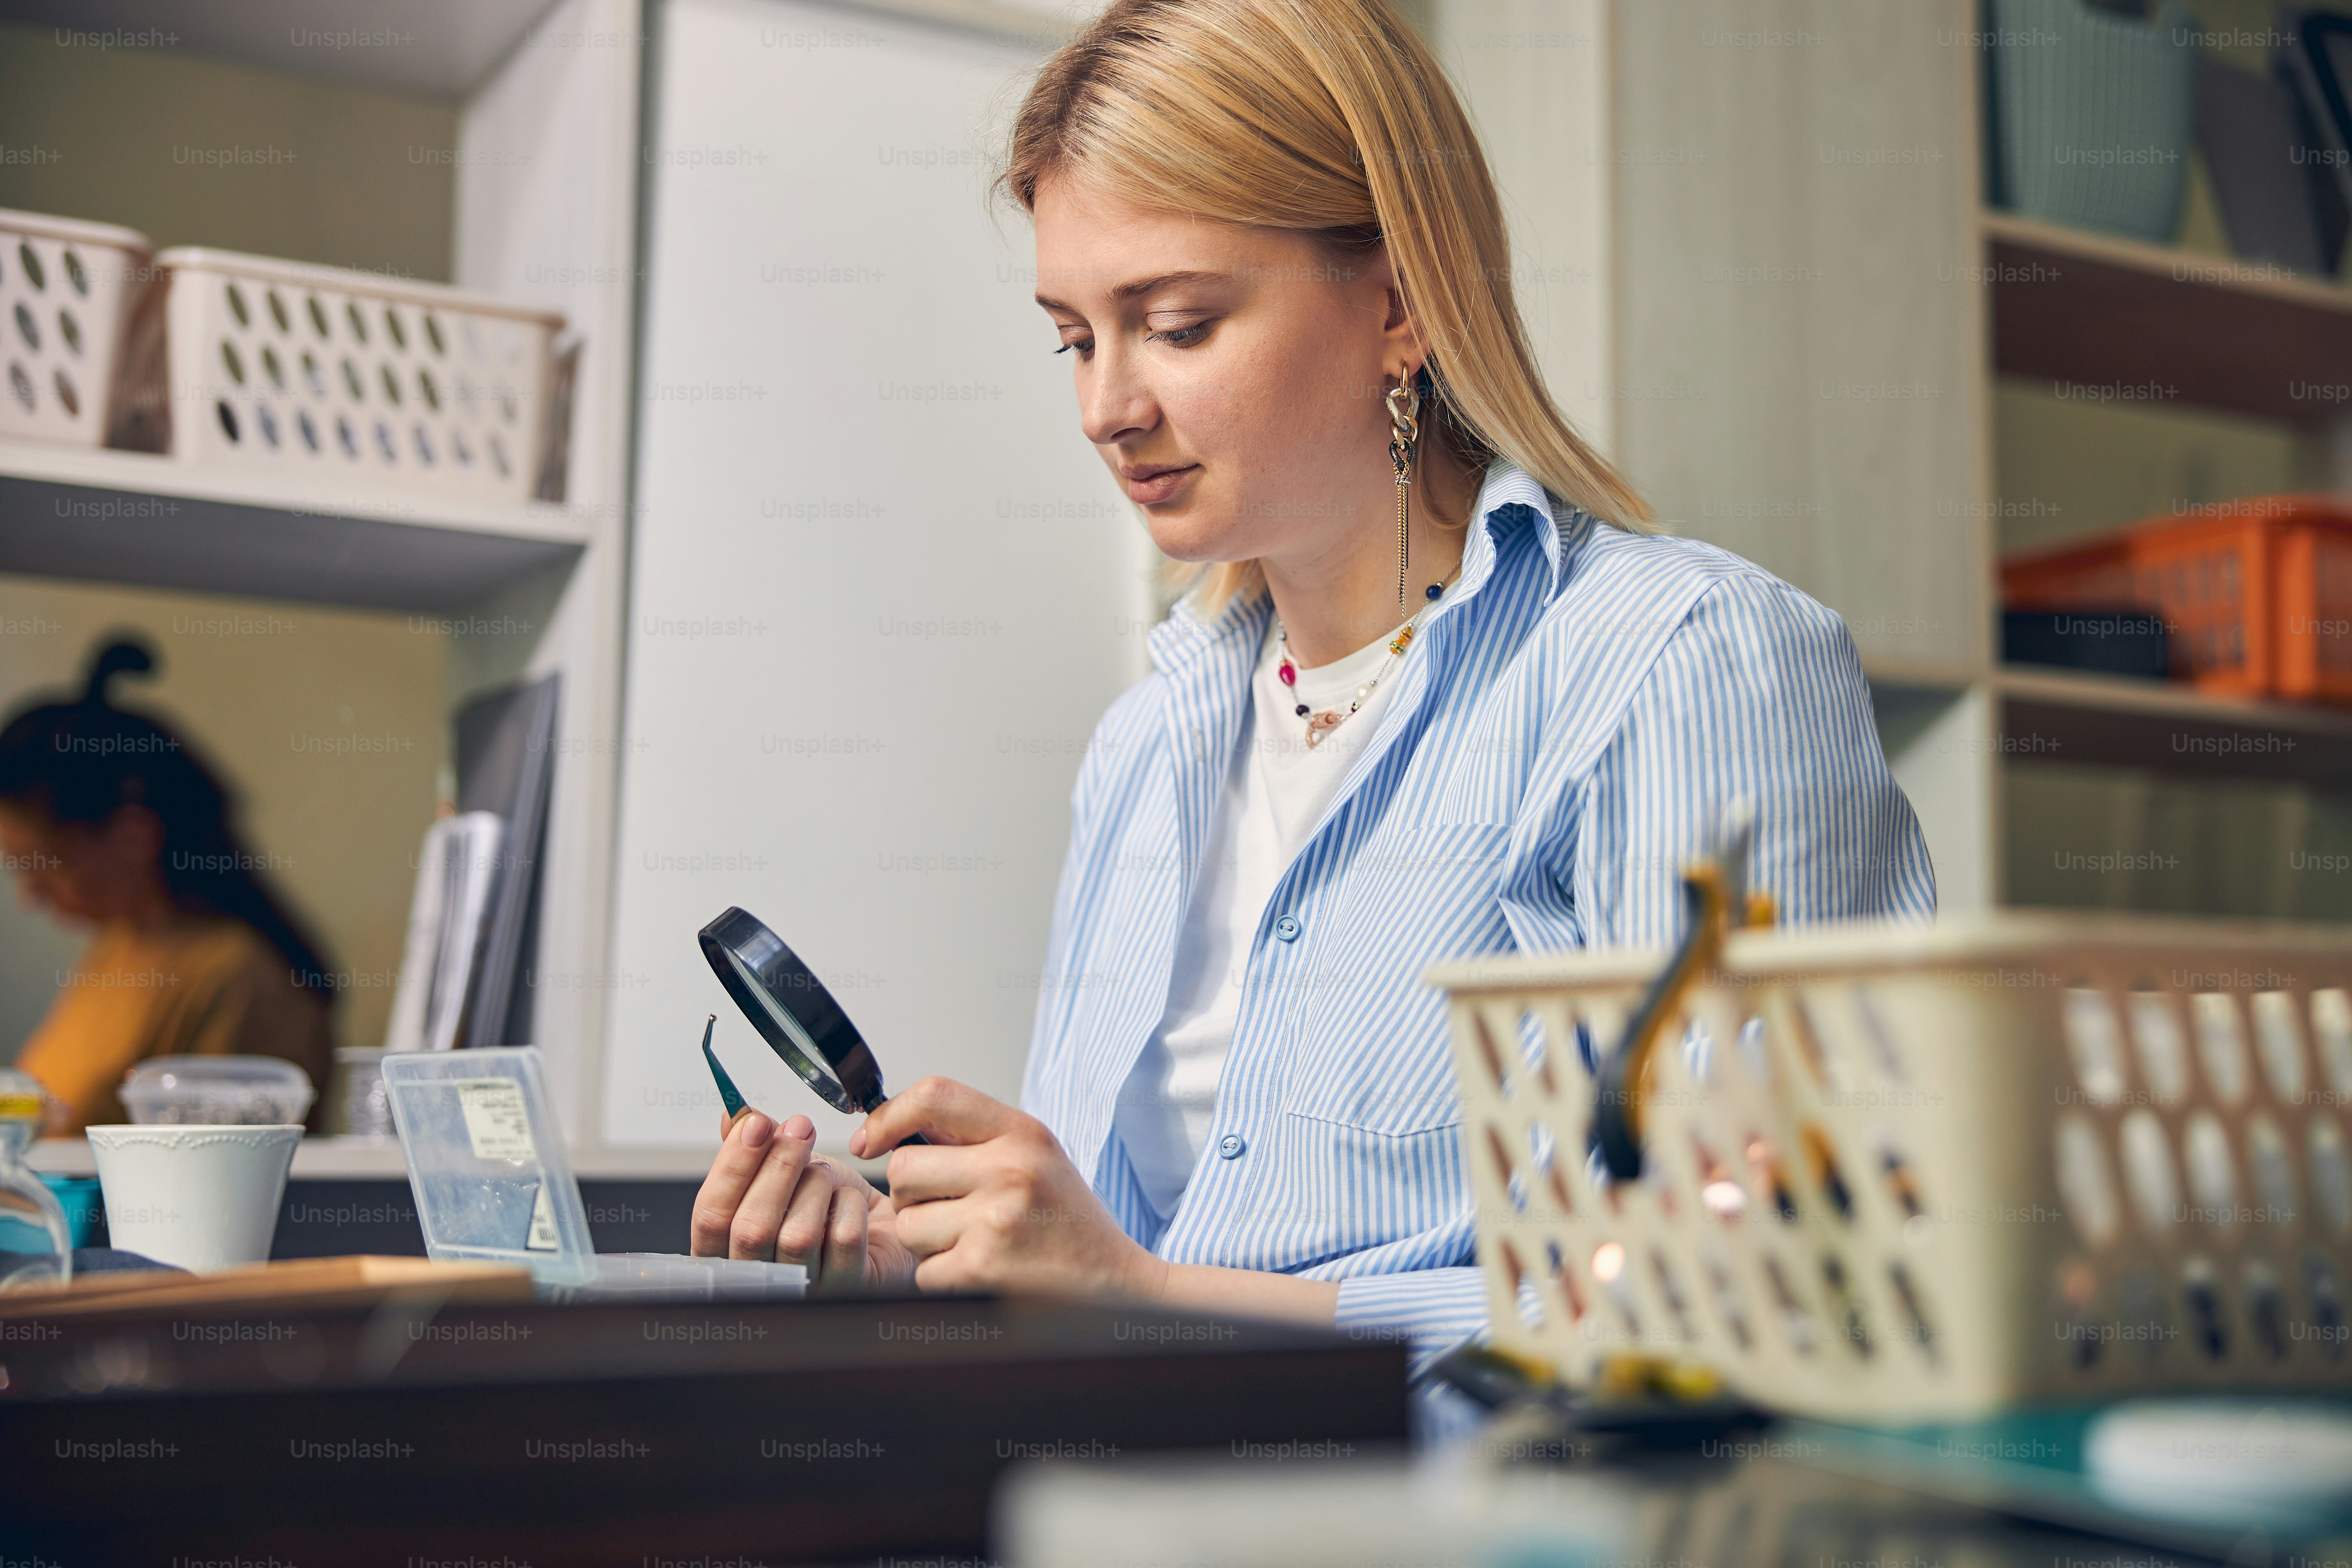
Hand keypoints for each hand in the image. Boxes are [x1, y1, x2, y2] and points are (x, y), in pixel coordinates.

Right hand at [689, 1110, 917, 1289]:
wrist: (882, 1229)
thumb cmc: (826, 1207)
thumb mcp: (785, 1172)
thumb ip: (754, 1148)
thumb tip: (732, 1116)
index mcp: (728, 1254)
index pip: (710, 1218)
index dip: (731, 1167)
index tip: (754, 1124)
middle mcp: (759, 1283)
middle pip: (750, 1228)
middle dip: (777, 1166)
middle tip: (800, 1127)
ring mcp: (802, 1293)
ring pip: (796, 1236)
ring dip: (815, 1186)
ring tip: (826, 1173)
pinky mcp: (847, 1290)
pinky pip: (843, 1239)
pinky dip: (849, 1205)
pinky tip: (851, 1201)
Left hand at [851, 1077, 1165, 1299]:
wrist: (1117, 1285)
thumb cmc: (1069, 1222)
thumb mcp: (1038, 1157)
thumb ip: (976, 1137)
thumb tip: (895, 1127)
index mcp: (1023, 1133)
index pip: (935, 1095)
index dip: (889, 1115)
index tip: (869, 1140)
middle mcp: (1009, 1169)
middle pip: (904, 1168)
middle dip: (912, 1196)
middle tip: (948, 1209)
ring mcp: (995, 1220)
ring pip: (907, 1224)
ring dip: (925, 1241)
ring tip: (971, 1242)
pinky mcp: (983, 1269)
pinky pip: (923, 1270)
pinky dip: (941, 1277)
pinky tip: (979, 1271)